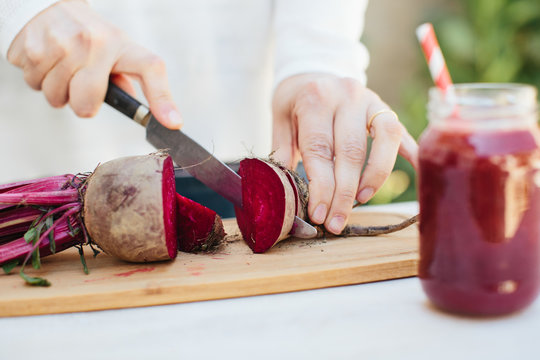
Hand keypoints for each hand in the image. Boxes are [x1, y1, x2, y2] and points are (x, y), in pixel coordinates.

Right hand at [7, 0, 181, 128]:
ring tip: (63, 68)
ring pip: (55, 97)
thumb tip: (155, 115)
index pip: (150, 69)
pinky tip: (47, 60)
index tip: (173, 124)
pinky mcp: (32, 46)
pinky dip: (38, 78)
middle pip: (86, 104)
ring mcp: (61, 43)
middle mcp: (94, 42)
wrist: (50, 6)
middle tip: (81, 84)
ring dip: (56, 90)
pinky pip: (33, 83)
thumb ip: (130, 82)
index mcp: (122, 45)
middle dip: (81, 104)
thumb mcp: (117, 52)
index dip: (162, 100)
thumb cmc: (92, 38)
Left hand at [272, 73, 417, 233]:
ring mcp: (370, 99)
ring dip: (375, 176)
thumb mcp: (279, 119)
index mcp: (316, 99)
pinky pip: (401, 131)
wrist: (312, 67)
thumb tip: (287, 189)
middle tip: (336, 222)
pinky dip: (411, 152)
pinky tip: (416, 171)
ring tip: (361, 200)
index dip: (322, 186)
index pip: (320, 149)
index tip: (319, 214)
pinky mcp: (384, 106)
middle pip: (351, 151)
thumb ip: (283, 150)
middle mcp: (347, 96)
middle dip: (344, 193)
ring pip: (385, 139)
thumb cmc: (294, 100)